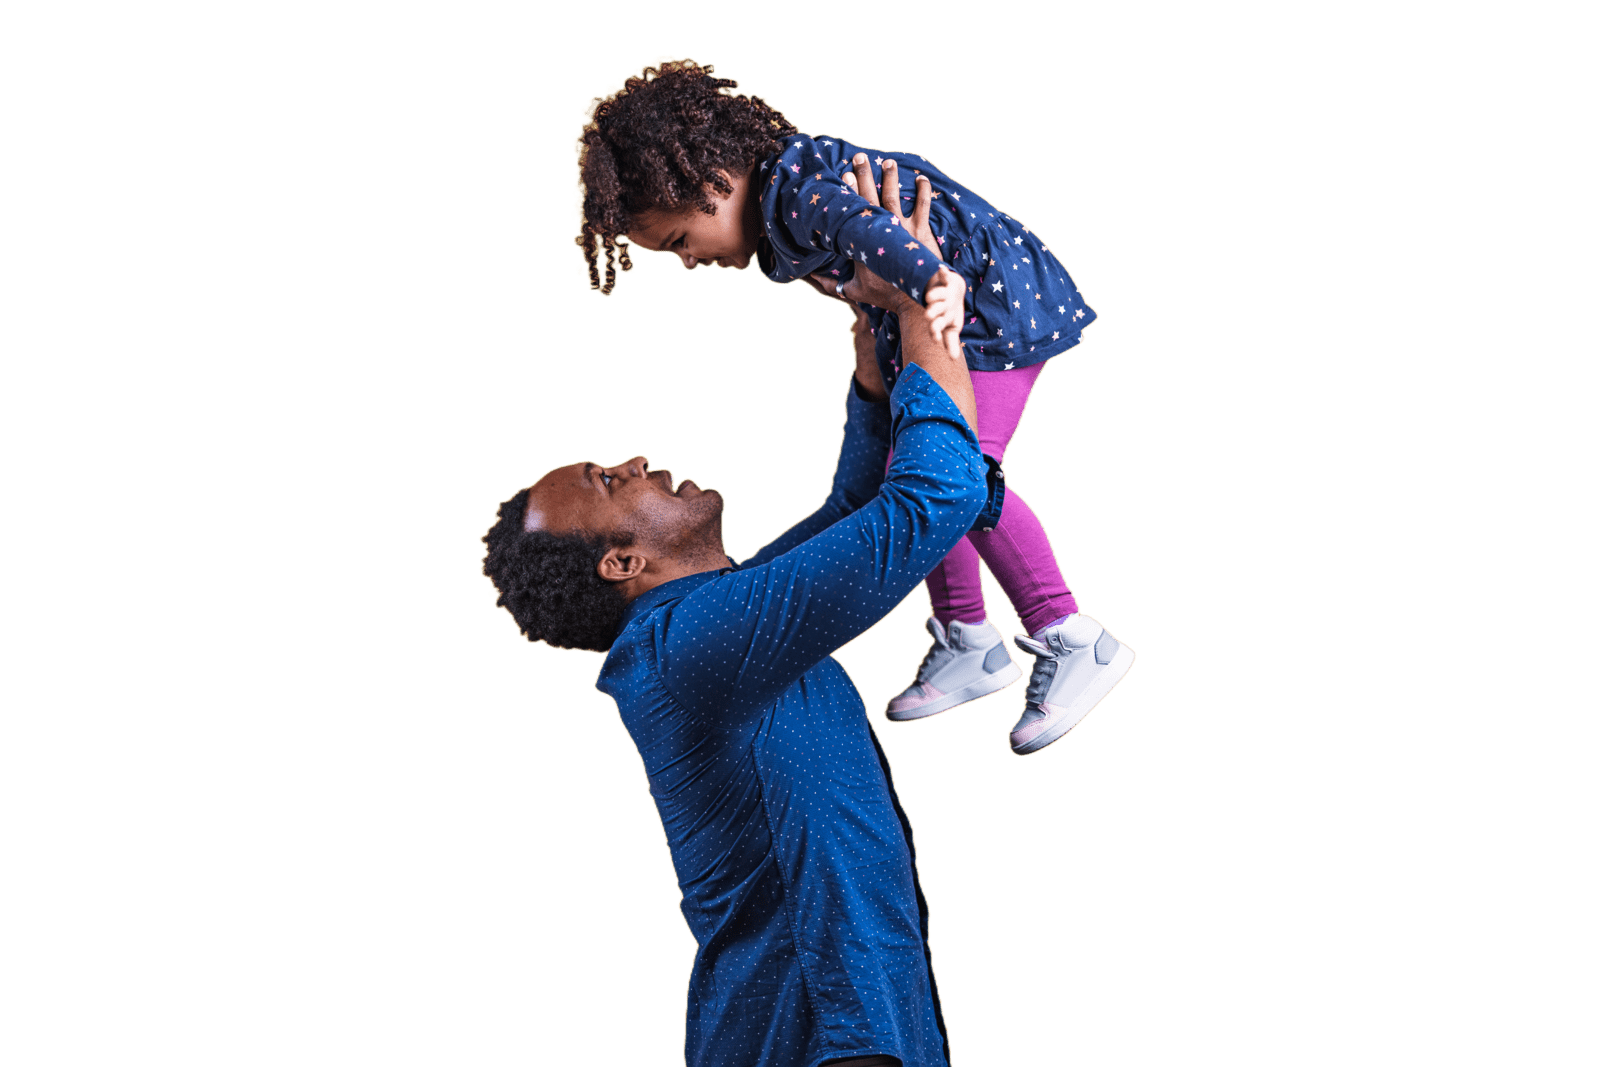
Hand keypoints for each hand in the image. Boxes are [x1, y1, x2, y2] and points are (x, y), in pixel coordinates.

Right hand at [813, 154, 964, 359]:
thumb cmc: (884, 296)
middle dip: (864, 176)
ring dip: (890, 177)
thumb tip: (810, 279)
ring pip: (894, 196)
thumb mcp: (853, 291)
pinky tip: (921, 178)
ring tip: (886, 162)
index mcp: (863, 242)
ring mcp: (902, 228)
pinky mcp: (921, 231)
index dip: (849, 192)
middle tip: (859, 158)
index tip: (845, 175)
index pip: (853, 211)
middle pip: (870, 197)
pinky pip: (922, 205)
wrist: (915, 299)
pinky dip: (923, 191)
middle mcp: (881, 230)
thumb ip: (832, 284)